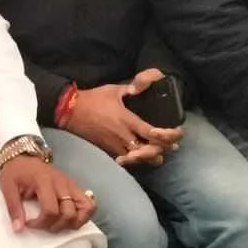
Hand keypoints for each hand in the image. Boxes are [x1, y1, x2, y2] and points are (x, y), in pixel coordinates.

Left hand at [0, 155, 95, 232]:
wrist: (23, 156)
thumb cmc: (16, 171)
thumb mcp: (8, 187)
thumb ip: (14, 208)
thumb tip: (19, 229)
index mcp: (44, 181)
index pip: (51, 210)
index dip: (41, 223)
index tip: (30, 224)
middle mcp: (62, 183)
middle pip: (69, 213)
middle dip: (56, 226)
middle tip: (44, 225)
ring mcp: (71, 184)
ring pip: (86, 209)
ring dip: (73, 222)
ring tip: (58, 223)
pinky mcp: (75, 186)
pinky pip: (89, 204)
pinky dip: (84, 215)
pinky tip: (70, 218)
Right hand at [64, 70, 183, 166]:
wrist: (70, 111)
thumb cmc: (93, 99)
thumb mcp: (114, 90)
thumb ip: (131, 90)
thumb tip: (144, 86)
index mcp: (127, 120)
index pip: (153, 134)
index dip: (169, 136)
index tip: (177, 133)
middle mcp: (123, 136)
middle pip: (150, 152)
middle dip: (163, 150)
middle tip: (171, 146)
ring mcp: (115, 146)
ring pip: (139, 160)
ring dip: (150, 157)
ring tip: (157, 152)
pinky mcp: (107, 151)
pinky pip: (126, 161)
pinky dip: (136, 160)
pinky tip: (140, 157)